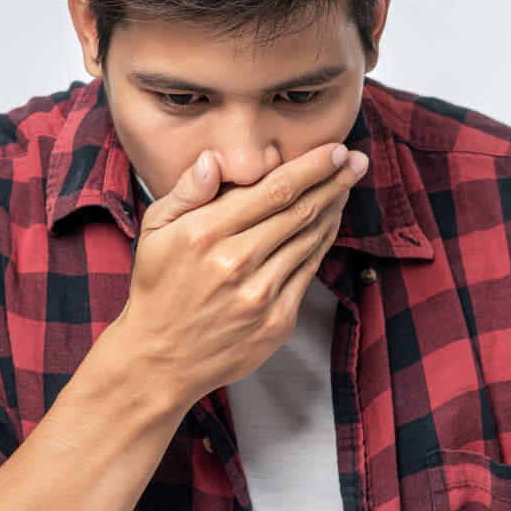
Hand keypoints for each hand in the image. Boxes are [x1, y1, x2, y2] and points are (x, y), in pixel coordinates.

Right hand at [111, 143, 368, 411]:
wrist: (160, 360)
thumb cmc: (158, 289)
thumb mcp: (154, 232)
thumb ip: (186, 191)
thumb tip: (214, 159)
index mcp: (205, 234)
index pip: (273, 190)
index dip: (312, 167)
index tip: (336, 150)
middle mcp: (236, 263)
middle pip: (300, 211)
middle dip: (334, 181)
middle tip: (356, 161)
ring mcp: (260, 296)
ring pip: (310, 240)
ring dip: (333, 210)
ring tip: (345, 187)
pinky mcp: (276, 322)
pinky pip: (308, 272)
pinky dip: (322, 244)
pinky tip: (327, 225)